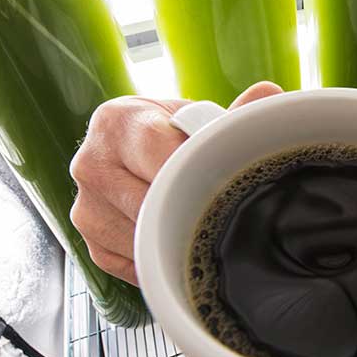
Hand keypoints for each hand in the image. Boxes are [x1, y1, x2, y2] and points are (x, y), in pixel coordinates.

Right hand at [69, 81, 283, 285]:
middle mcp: (91, 162)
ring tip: (201, 220)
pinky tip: (177, 237)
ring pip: (142, 240)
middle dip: (189, 208)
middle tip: (222, 209)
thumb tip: (270, 94)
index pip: (158, 154)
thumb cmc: (171, 133)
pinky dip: (161, 258)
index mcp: (118, 121)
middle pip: (150, 203)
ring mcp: (86, 207)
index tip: (223, 183)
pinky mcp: (91, 242)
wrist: (136, 150)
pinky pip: (134, 263)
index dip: (196, 172)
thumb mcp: (199, 117)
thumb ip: (234, 114)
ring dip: (176, 238)